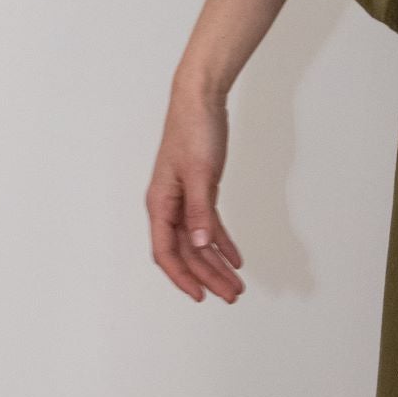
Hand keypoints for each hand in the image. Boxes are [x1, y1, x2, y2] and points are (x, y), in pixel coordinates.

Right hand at [147, 82, 245, 303]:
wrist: (200, 100)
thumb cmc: (193, 131)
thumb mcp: (200, 173)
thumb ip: (200, 211)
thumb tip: (200, 245)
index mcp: (160, 204)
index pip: (167, 252)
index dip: (182, 277)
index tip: (201, 296)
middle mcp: (169, 207)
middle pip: (187, 252)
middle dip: (208, 276)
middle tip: (232, 295)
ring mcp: (184, 200)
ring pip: (199, 242)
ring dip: (217, 264)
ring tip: (237, 284)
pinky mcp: (200, 191)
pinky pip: (209, 226)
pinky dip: (222, 242)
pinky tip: (235, 258)